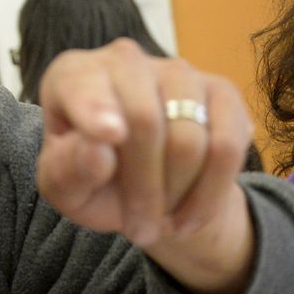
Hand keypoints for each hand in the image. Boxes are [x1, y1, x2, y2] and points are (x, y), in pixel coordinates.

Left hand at [36, 39, 255, 293]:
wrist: (144, 188)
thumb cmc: (92, 179)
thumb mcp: (65, 188)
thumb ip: (68, 170)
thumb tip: (97, 150)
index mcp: (73, 76)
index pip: (85, 87)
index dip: (96, 109)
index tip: (109, 136)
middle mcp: (125, 60)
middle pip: (144, 121)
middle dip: (144, 189)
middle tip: (138, 233)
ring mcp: (177, 70)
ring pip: (189, 138)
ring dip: (177, 195)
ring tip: (161, 222)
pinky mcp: (221, 91)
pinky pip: (228, 145)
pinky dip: (211, 192)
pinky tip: (192, 215)